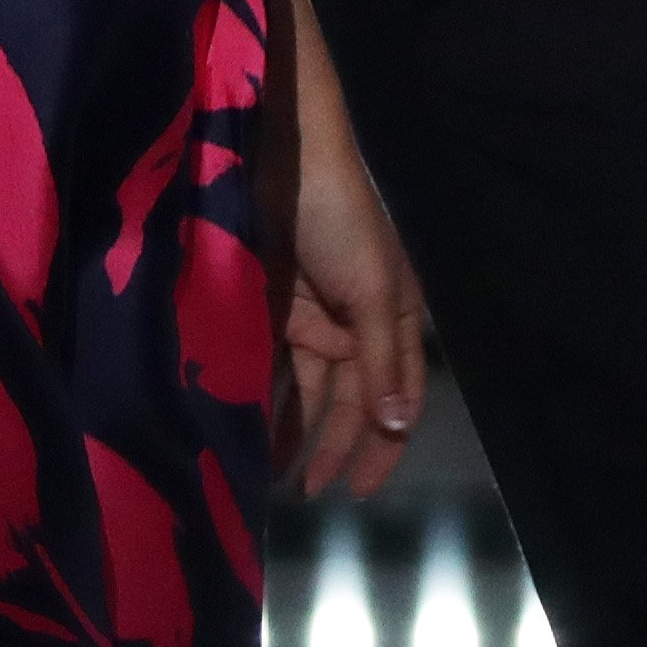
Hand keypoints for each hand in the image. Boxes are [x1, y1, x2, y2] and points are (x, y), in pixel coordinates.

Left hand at [275, 61, 428, 498]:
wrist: (280, 154)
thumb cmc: (339, 217)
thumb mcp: (372, 289)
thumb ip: (380, 358)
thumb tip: (395, 424)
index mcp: (394, 316)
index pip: (396, 396)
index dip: (382, 445)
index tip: (361, 493)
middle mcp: (357, 321)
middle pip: (351, 399)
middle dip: (335, 446)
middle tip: (311, 492)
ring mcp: (313, 313)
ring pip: (309, 387)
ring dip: (296, 427)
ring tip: (271, 474)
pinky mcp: (272, 303)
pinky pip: (274, 363)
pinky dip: (267, 394)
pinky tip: (250, 426)